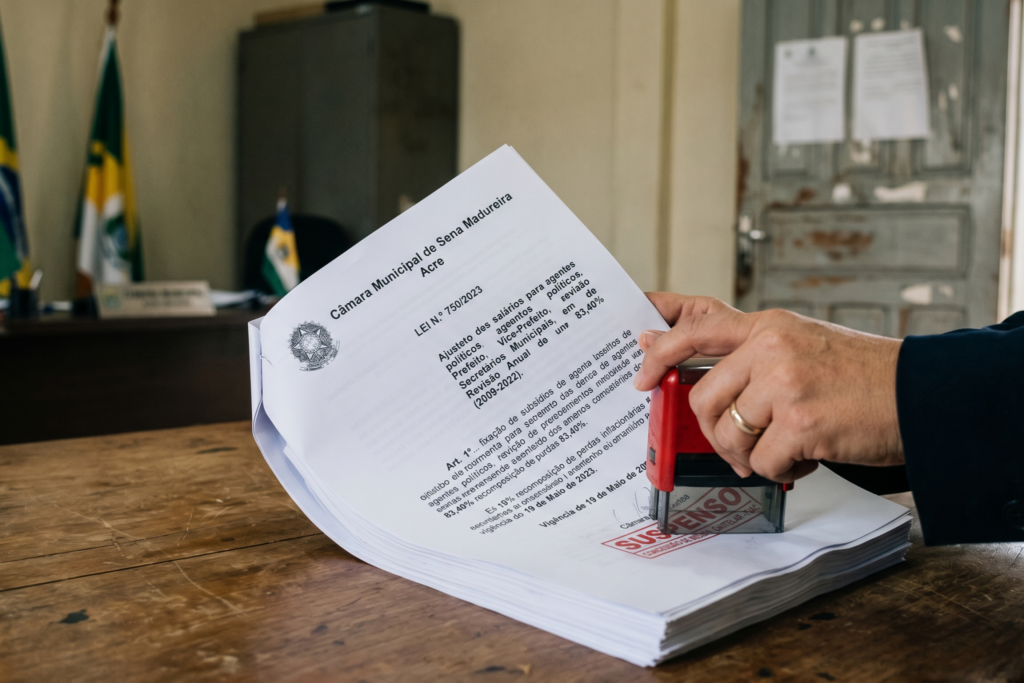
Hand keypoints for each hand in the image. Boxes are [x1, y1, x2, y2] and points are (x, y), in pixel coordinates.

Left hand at [633, 293, 903, 482]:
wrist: (921, 394)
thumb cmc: (861, 375)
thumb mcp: (801, 342)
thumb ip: (749, 352)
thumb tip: (687, 366)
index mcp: (768, 325)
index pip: (694, 330)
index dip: (658, 352)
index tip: (640, 374)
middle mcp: (771, 348)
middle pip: (703, 399)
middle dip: (715, 432)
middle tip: (741, 444)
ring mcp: (784, 384)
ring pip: (729, 434)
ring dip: (749, 455)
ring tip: (781, 449)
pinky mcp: (799, 423)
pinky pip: (762, 462)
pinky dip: (782, 469)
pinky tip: (808, 455)